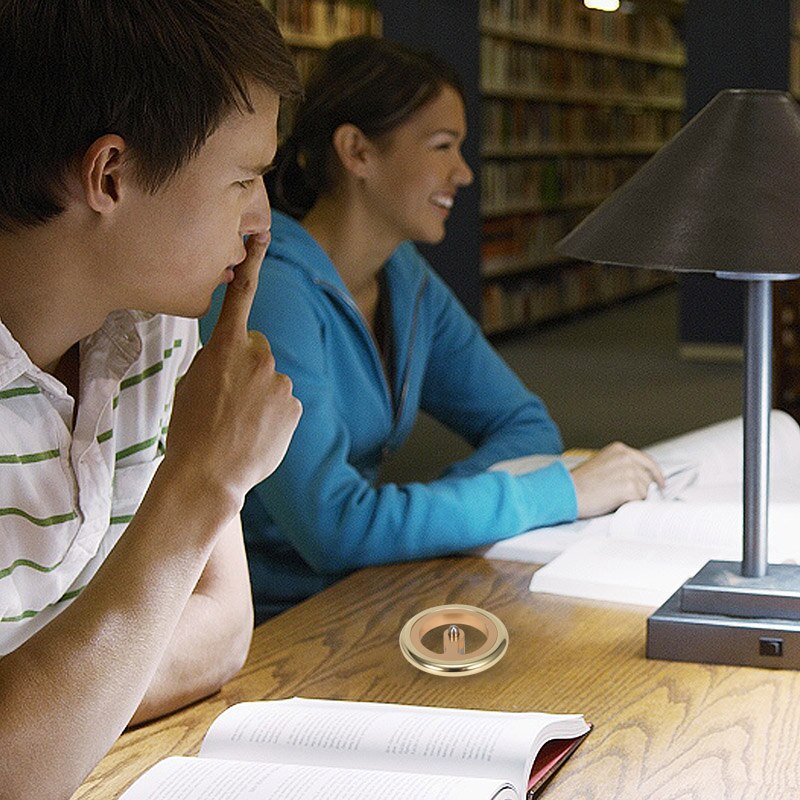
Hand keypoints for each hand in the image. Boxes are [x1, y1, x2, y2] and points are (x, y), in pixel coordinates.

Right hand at [164, 234, 301, 513]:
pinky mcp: (295, 405)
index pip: (241, 297)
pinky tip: (257, 434)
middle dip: (249, 368)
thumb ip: (218, 361)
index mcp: (224, 347)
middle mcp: (257, 356)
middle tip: (229, 402)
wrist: (206, 475)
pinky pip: (285, 404)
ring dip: (262, 396)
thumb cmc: (190, 430)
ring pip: (273, 381)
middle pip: (258, 351)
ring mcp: (279, 381)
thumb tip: (237, 360)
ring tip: (240, 424)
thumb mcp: (192, 384)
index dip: (253, 263)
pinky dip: (275, 417)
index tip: (262, 235)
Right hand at [570, 442, 663, 518]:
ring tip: (613, 498)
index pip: (647, 461)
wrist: (568, 491)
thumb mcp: (601, 464)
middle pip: (648, 477)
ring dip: (633, 497)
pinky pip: (639, 500)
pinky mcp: (630, 487)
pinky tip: (615, 502)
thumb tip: (639, 478)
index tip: (660, 483)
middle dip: (641, 488)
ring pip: (645, 490)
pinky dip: (630, 504)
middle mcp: (626, 457)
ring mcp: (629, 472)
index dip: (655, 474)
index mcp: (619, 449)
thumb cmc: (580, 482)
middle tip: (627, 497)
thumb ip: (620, 466)